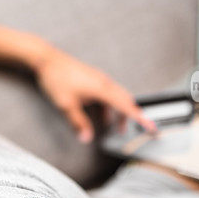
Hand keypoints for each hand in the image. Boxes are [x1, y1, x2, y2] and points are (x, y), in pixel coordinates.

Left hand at [33, 46, 156, 142]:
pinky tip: (102, 116)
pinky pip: (108, 94)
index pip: (126, 106)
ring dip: (119, 113)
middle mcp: (104, 82)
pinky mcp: (93, 78)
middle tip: (140, 130)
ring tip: (117, 128)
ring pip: (117, 97)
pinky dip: (109, 106)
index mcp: (102, 89)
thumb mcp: (66, 105)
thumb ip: (78, 123)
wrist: (46, 59)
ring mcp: (99, 79)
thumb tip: (86, 138)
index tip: (152, 127)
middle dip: (133, 117)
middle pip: (126, 101)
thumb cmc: (56, 78)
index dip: (140, 118)